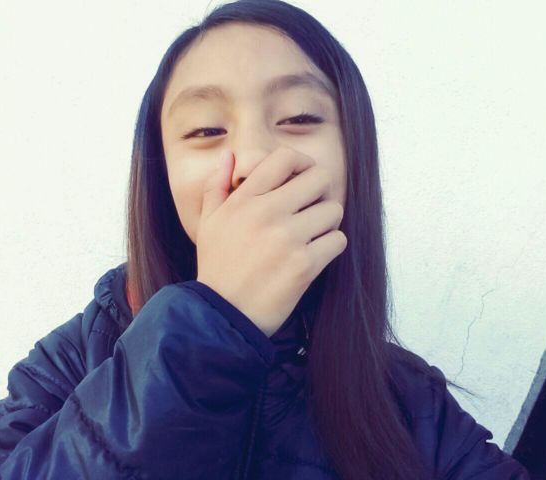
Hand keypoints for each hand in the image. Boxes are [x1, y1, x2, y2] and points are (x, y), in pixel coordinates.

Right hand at [196, 146, 346, 336]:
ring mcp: (287, 239)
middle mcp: (266, 213)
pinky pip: (337, 240)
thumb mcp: (208, 223)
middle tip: (311, 209)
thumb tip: (229, 155)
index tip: (301, 180)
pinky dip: (330, 247)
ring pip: (333, 210)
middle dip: (320, 192)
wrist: (222, 316)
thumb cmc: (217, 267)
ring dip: (326, 222)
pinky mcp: (304, 265)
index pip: (285, 158)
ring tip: (310, 236)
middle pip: (320, 178)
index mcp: (244, 199)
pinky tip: (313, 256)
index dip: (302, 164)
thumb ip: (216, 185)